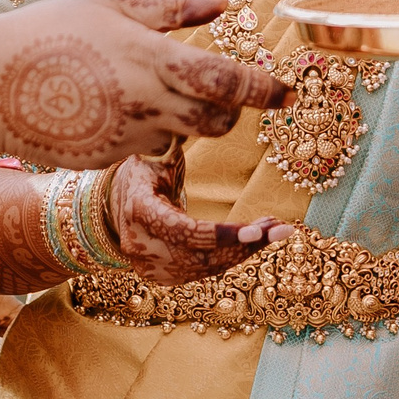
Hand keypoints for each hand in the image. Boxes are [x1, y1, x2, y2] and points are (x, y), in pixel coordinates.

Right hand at [0, 0, 289, 167]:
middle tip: (229, 97)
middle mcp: (145, 103)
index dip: (264, 89)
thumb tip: (224, 2)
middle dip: (232, 113)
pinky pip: (143, 149)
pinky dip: (146, 132)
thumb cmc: (46, 30)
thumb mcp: (109, 6)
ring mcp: (125, 137)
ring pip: (181, 139)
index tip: (288, 90)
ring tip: (157, 93)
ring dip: (187, 122)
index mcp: (150, 57)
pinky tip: (114, 108)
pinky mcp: (105, 160)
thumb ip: (171, 9)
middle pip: (216, 122)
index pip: (226, 80)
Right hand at [106, 140, 293, 286]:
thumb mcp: (154, 152)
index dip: (222, 233)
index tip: (258, 229)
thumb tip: (204, 122)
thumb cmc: (143, 168)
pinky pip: (203, 271)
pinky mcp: (162, 276)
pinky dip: (232, 257)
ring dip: (245, 251)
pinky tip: (255, 240)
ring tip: (276, 229)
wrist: (115, 202)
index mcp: (138, 209)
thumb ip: (177, 146)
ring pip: (207, 267)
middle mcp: (141, 244)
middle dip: (246, 243)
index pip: (184, 230)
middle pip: (202, 253)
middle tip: (282, 228)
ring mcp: (150, 266)